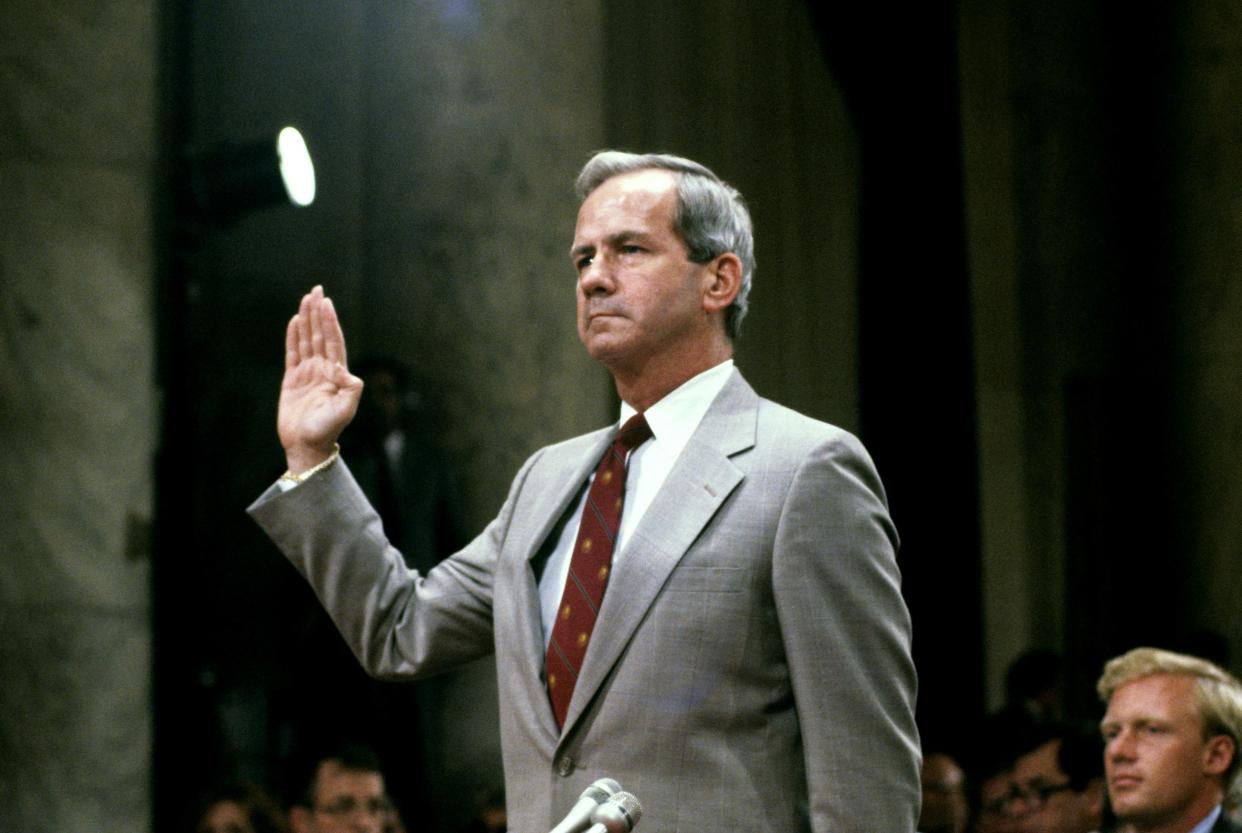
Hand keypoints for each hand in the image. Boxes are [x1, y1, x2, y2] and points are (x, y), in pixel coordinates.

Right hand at [277, 285, 363, 472]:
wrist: (307, 446)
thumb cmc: (327, 430)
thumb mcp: (345, 411)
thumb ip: (351, 391)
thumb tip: (348, 372)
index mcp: (337, 374)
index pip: (333, 341)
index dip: (330, 321)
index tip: (326, 302)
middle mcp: (323, 370)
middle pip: (320, 334)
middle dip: (318, 312)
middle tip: (316, 289)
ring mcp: (307, 374)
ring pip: (307, 340)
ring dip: (306, 319)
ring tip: (305, 299)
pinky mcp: (292, 380)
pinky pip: (292, 353)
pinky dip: (293, 337)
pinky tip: (294, 321)